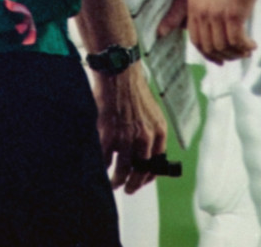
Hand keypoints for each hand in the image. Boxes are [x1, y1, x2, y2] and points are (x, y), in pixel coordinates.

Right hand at [90, 62, 168, 193]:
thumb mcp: (151, 111)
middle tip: (127, 189)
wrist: (119, 71)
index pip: (157, 164)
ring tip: (112, 182)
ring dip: (117, 180)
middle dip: (133, 185)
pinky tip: (101, 165)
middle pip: (140, 172)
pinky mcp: (108, 134)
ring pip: (122, 170)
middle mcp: (145, 137)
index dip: (148, 176)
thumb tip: (144, 153)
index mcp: (159, 131)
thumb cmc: (133, 88)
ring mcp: (126, 137)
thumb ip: (150, 132)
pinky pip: (105, 160)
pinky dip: (102, 166)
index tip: (141, 180)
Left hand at [187, 0, 260, 63]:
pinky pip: (238, 41)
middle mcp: (202, 12)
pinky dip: (245, 46)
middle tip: (238, 55)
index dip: (207, 53)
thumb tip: (219, 25)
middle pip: (209, 46)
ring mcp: (216, 14)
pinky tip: (252, 44)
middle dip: (225, 55)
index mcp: (194, 5)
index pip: (196, 39)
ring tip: (247, 49)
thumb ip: (209, 6)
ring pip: (224, 46)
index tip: (219, 58)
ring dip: (237, 52)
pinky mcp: (233, 14)